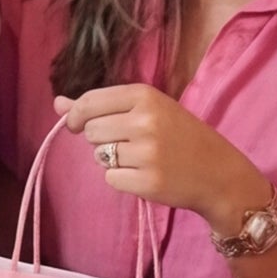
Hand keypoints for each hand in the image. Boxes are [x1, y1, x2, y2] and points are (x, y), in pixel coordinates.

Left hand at [52, 83, 261, 227]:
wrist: (220, 174)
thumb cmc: (182, 138)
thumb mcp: (149, 110)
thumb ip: (102, 106)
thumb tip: (56, 103)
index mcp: (145, 96)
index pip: (89, 102)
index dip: (76, 116)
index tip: (77, 124)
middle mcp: (145, 121)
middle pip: (91, 131)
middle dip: (101, 140)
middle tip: (130, 143)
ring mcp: (146, 152)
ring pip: (98, 156)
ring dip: (111, 160)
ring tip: (141, 159)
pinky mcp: (146, 181)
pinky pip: (110, 179)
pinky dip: (122, 180)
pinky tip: (145, 175)